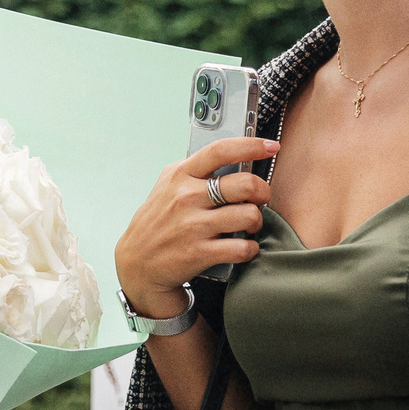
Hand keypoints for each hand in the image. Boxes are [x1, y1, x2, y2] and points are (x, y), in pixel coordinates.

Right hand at [113, 136, 278, 318]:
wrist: (137, 263)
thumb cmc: (158, 221)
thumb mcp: (168, 186)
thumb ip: (195, 171)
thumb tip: (234, 157)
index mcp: (181, 175)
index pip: (220, 151)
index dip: (251, 146)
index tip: (270, 147)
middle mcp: (187, 197)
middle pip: (245, 185)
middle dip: (262, 192)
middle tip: (260, 199)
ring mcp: (193, 226)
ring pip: (249, 216)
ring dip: (257, 222)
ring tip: (250, 225)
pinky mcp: (199, 253)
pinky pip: (242, 248)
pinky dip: (250, 248)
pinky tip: (243, 247)